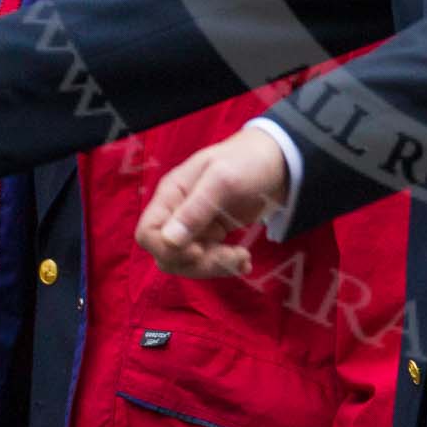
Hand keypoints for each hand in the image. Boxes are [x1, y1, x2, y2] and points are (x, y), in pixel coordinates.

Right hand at [136, 124, 290, 276]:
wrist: (279, 161)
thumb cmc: (248, 161)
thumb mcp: (223, 179)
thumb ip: (196, 208)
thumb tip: (169, 241)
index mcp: (172, 194)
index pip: (147, 233)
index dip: (167, 249)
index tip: (198, 250)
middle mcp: (177, 213)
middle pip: (167, 255)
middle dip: (198, 263)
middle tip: (231, 256)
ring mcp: (195, 226)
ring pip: (188, 263)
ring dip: (215, 266)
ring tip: (243, 257)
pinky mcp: (212, 235)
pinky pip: (207, 260)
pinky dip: (225, 265)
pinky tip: (244, 261)